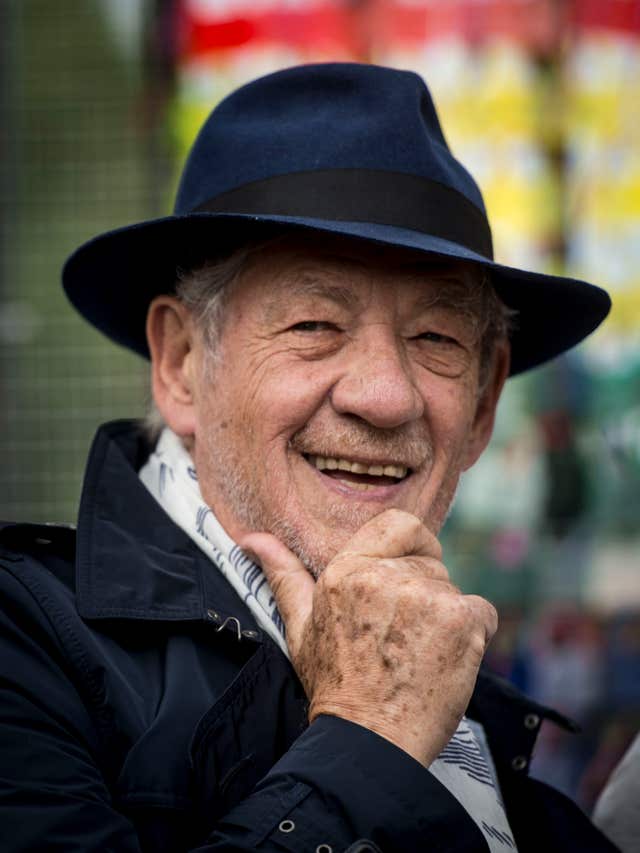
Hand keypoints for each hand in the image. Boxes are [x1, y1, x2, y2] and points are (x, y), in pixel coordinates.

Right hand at [241, 509, 496, 766]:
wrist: (370, 742)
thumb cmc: (335, 685)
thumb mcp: (300, 627)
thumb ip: (283, 574)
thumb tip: (252, 539)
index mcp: (346, 572)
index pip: (400, 524)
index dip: (411, 546)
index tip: (406, 575)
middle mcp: (386, 577)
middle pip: (427, 564)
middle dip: (421, 595)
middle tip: (400, 639)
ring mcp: (427, 597)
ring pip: (451, 589)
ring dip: (444, 617)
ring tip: (416, 655)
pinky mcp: (461, 620)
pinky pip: (481, 611)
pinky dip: (472, 634)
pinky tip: (443, 661)